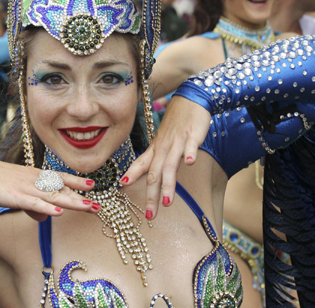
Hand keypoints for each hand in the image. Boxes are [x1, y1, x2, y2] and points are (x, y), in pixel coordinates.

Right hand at [0, 158, 98, 221]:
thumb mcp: (19, 192)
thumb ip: (34, 205)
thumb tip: (47, 218)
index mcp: (36, 176)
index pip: (60, 178)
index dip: (77, 182)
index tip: (92, 185)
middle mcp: (35, 180)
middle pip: (61, 190)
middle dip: (80, 198)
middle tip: (98, 206)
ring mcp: (26, 188)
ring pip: (53, 197)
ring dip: (72, 203)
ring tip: (88, 208)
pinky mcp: (15, 197)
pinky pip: (34, 204)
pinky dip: (47, 208)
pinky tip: (59, 213)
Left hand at [121, 96, 211, 219]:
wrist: (190, 100)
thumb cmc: (175, 124)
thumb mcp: (162, 142)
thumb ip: (156, 160)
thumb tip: (149, 178)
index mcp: (155, 149)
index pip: (141, 165)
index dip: (132, 175)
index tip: (122, 187)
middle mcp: (163, 147)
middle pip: (155, 173)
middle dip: (151, 195)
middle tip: (150, 216)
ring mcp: (177, 142)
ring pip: (171, 165)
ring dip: (168, 184)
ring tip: (166, 202)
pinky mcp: (193, 136)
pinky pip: (190, 146)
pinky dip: (190, 154)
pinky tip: (190, 163)